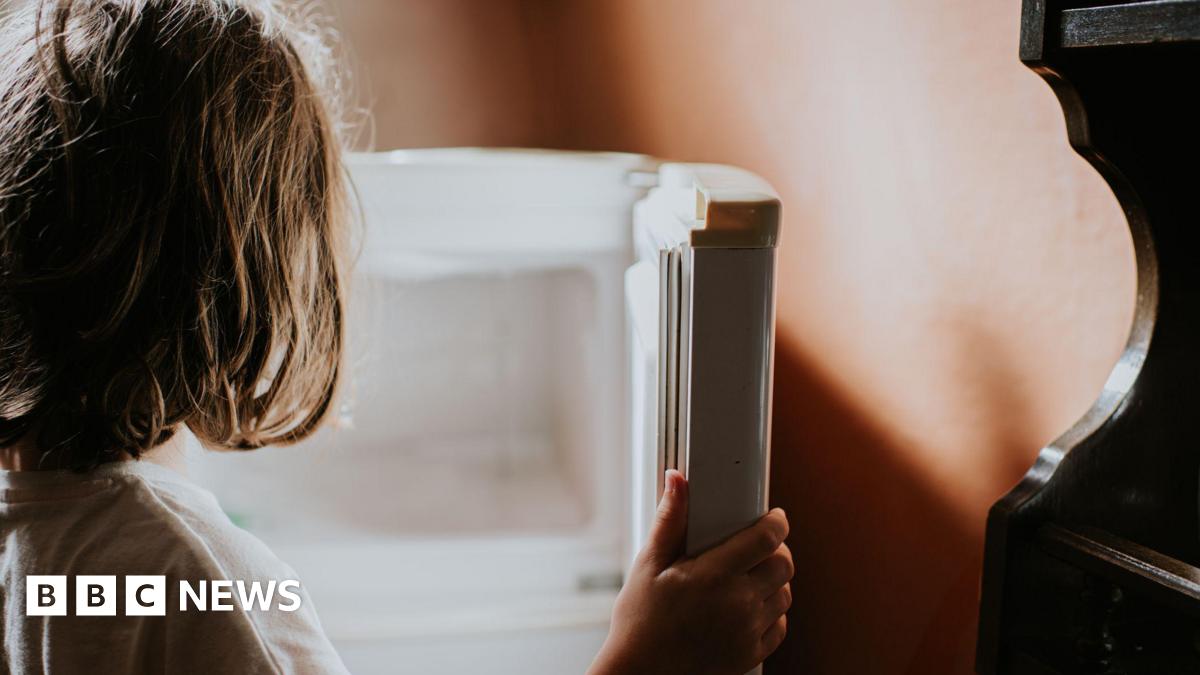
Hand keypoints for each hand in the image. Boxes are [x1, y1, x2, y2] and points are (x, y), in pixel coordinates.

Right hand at [589, 470, 792, 674]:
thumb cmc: (640, 622)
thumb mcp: (648, 565)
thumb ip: (670, 520)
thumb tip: (677, 481)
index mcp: (713, 576)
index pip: (766, 538)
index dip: (776, 521)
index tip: (773, 516)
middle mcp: (737, 604)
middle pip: (783, 565)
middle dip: (776, 550)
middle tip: (758, 546)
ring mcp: (747, 632)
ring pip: (785, 595)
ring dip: (774, 581)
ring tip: (749, 577)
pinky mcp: (751, 654)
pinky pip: (779, 626)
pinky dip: (771, 612)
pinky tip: (747, 607)